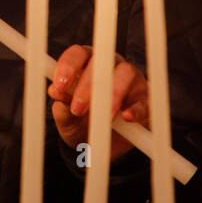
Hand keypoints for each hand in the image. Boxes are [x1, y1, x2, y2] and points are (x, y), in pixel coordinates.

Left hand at [48, 43, 149, 161]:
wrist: (105, 148)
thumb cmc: (82, 124)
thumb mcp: (68, 120)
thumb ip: (61, 107)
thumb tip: (55, 93)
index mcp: (87, 63)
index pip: (78, 53)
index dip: (68, 66)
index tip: (60, 86)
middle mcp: (111, 66)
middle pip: (102, 61)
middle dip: (88, 85)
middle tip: (78, 109)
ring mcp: (132, 80)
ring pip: (126, 72)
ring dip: (113, 92)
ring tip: (104, 115)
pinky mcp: (146, 100)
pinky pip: (144, 99)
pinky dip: (136, 108)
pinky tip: (126, 117)